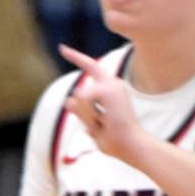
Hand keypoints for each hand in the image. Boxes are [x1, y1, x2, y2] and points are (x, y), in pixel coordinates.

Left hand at [57, 44, 142, 165]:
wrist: (133, 147)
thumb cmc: (117, 142)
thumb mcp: (94, 127)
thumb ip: (81, 114)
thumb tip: (67, 101)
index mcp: (110, 91)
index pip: (91, 68)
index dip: (76, 57)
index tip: (61, 49)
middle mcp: (112, 83)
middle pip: (80, 94)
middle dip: (84, 115)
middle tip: (102, 126)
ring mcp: (111, 84)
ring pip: (79, 97)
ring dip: (87, 116)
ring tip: (104, 124)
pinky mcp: (109, 89)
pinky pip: (84, 100)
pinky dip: (89, 114)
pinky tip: (103, 120)